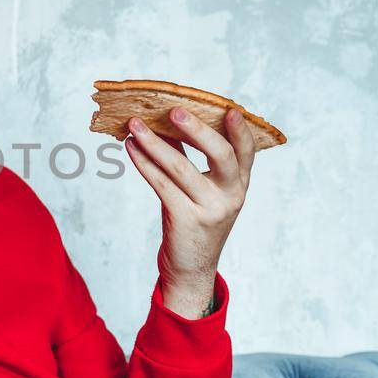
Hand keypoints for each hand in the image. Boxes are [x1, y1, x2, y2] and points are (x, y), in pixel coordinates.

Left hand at [123, 108, 255, 315]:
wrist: (191, 269)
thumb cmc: (194, 221)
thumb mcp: (202, 191)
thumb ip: (190, 159)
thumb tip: (166, 123)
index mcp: (240, 185)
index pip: (246, 152)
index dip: (240, 131)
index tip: (229, 108)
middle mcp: (230, 196)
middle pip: (220, 155)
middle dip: (197, 130)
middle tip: (174, 110)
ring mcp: (210, 210)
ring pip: (181, 167)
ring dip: (154, 142)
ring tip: (134, 124)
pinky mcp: (185, 220)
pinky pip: (160, 183)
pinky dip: (143, 162)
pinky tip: (131, 148)